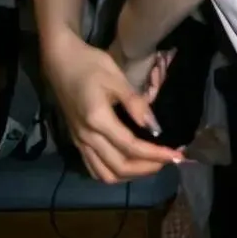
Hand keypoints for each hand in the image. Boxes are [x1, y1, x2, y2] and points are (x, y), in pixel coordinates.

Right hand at [43, 35, 182, 184]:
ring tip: (152, 165)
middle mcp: (87, 137)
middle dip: (148, 168)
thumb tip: (155, 127)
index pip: (131, 147)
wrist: (60, 62)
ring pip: (105, 174)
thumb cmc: (90, 65)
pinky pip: (94, 168)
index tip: (177, 155)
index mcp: (98, 120)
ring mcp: (79, 142)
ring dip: (131, 175)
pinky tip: (130, 165)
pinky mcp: (76, 141)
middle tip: (169, 160)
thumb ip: (136, 104)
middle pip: (119, 167)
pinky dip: (114, 173)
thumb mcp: (117, 79)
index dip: (156, 154)